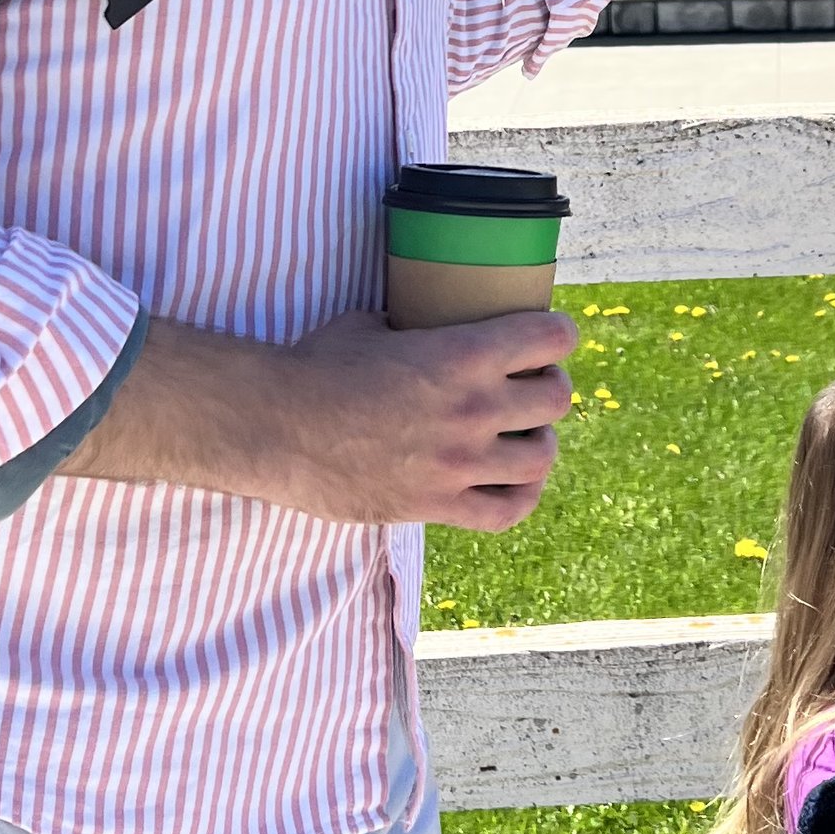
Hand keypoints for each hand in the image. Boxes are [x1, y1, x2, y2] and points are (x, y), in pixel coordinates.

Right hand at [56, 303, 577, 529]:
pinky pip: (507, 511)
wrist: (276, 427)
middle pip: (556, 399)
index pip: (550, 338)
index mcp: (461, 353)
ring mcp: (458, 461)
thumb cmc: (315, 366)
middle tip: (531, 388)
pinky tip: (512, 485)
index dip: (558, 335)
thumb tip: (414, 322)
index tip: (549, 338)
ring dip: (538, 443)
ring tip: (522, 438)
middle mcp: (472, 408)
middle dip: (549, 388)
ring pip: (542, 457)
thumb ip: (408, 326)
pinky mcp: (437, 504)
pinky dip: (520, 497)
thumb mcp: (370, 325)